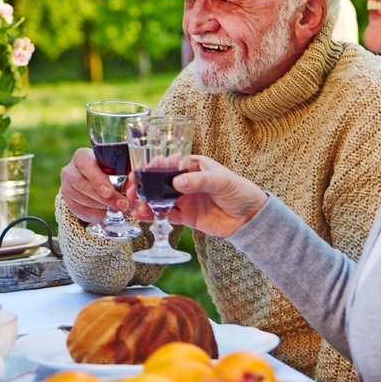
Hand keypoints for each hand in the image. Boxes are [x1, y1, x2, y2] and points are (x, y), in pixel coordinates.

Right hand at [60, 147, 128, 222]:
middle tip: (124, 205)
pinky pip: (83, 212)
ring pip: (85, 201)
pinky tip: (109, 212)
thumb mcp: (113, 166)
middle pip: (84, 186)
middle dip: (106, 198)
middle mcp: (69, 171)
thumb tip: (135, 185)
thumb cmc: (106, 170)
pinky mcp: (68, 203)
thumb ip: (124, 171)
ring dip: (105, 207)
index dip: (97, 179)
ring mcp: (66, 188)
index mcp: (81, 156)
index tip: (109, 191)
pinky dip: (98, 214)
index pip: (85, 165)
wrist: (90, 180)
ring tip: (122, 208)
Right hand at [127, 155, 267, 237]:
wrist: (250, 218)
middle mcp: (185, 182)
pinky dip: (152, 216)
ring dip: (144, 201)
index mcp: (192, 166)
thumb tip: (176, 183)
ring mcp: (183, 199)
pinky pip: (165, 215)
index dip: (151, 167)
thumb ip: (199, 181)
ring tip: (133, 206)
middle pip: (158, 182)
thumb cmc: (239, 191)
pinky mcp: (185, 216)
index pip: (167, 163)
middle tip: (130, 191)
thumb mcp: (221, 181)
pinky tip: (142, 216)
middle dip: (142, 185)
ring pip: (158, 199)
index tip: (139, 172)